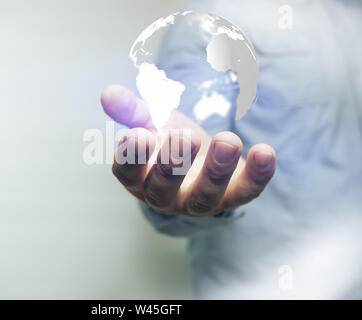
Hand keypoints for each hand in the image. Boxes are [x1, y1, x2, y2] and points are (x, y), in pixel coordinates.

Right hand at [101, 84, 275, 216]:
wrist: (202, 159)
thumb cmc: (170, 142)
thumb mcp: (151, 123)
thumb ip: (132, 110)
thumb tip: (108, 93)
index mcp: (140, 177)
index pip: (128, 173)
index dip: (131, 158)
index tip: (137, 135)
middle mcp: (166, 196)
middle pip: (164, 189)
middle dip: (172, 164)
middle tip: (183, 136)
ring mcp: (199, 201)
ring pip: (204, 196)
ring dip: (216, 170)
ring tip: (227, 140)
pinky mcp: (232, 197)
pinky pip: (245, 192)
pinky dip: (257, 175)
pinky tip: (265, 151)